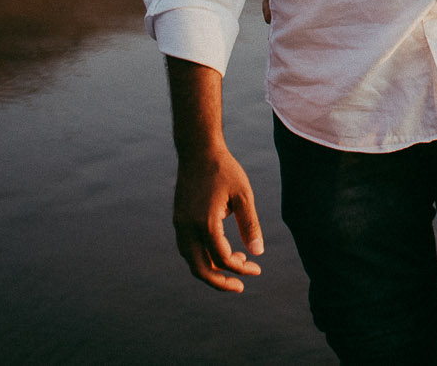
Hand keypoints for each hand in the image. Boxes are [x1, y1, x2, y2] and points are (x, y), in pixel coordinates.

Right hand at [173, 145, 265, 291]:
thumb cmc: (225, 170)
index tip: (257, 269)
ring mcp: (180, 225)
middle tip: (240, 287)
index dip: (240, 268)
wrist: (198, 150)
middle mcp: (188, 228)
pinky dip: (202, 257)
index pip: (223, 258)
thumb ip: (250, 225)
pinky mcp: (178, 220)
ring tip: (236, 265)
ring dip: (211, 269)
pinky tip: (221, 251)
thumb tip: (258, 253)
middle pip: (200, 268)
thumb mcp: (243, 195)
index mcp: (205, 223)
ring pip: (191, 260)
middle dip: (221, 282)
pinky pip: (188, 248)